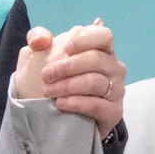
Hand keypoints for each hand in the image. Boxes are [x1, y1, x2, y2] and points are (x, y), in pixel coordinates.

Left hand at [14, 20, 125, 135]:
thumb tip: (41, 40)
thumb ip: (38, 38)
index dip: (86, 39)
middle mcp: (113, 67)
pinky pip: (97, 105)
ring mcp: (116, 90)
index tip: (66, 49)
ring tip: (49, 91)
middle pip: (96, 59)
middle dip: (68, 67)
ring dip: (68, 86)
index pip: (103, 36)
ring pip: (95, 82)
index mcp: (101, 49)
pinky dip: (77, 103)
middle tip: (46, 75)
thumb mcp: (39, 55)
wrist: (58, 117)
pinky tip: (61, 104)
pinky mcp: (113, 111)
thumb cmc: (54, 81)